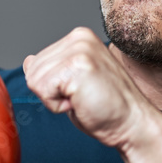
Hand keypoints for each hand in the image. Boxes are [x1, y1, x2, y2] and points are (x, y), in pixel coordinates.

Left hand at [22, 27, 153, 149]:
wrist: (132, 125)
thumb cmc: (106, 108)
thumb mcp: (73, 82)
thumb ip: (53, 69)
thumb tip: (28, 61)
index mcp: (79, 37)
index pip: (36, 62)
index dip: (52, 87)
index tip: (80, 91)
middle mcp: (79, 37)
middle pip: (32, 70)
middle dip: (51, 92)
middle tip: (82, 97)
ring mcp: (79, 49)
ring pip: (34, 80)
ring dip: (55, 99)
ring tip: (83, 99)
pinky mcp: (77, 65)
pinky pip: (42, 90)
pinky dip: (57, 105)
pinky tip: (81, 102)